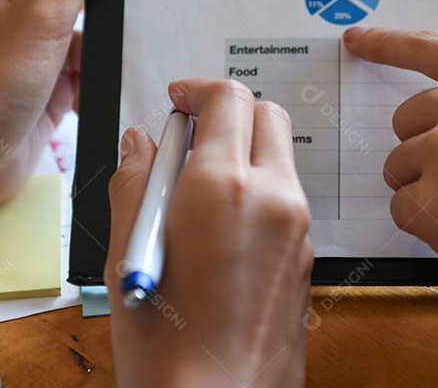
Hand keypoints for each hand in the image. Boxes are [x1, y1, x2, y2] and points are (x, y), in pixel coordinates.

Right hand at [106, 80, 312, 387]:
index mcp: (222, 187)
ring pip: (280, 157)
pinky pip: (287, 199)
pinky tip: (220, 232)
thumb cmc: (169, 347)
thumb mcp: (129, 254)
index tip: (178, 100)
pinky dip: (259, 192)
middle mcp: (272, 198)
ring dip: (245, 154)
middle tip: (190, 139)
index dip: (197, 89)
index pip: (227, 98)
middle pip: (266, 115)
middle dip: (230, 113)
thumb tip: (142, 145)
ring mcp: (298, 228)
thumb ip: (136, 182)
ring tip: (197, 194)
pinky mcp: (308, 256)